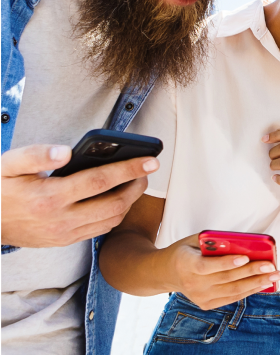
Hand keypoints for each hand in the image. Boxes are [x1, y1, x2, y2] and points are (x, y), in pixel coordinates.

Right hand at [1, 143, 156, 247]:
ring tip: (136, 181)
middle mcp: (60, 219)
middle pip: (114, 203)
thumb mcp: (9, 164)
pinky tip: (119, 198)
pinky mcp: (64, 241)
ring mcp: (64, 233)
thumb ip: (36, 155)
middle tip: (148, 169)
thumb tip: (65, 152)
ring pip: (111, 220)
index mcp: (49, 197)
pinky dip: (116, 214)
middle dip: (137, 185)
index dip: (129, 169)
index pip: (100, 181)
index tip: (151, 160)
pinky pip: (100, 230)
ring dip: (130, 201)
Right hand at [164, 234, 277, 309]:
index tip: (245, 258)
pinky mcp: (206, 304)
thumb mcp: (194, 240)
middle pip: (226, 279)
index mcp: (186, 264)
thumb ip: (214, 241)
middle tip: (271, 266)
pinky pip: (231, 298)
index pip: (207, 266)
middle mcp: (192, 284)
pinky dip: (249, 291)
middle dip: (251, 272)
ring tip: (274, 276)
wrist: (167, 273)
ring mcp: (199, 297)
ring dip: (256, 284)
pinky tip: (263, 284)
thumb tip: (242, 242)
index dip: (226, 263)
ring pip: (232, 291)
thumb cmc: (186, 252)